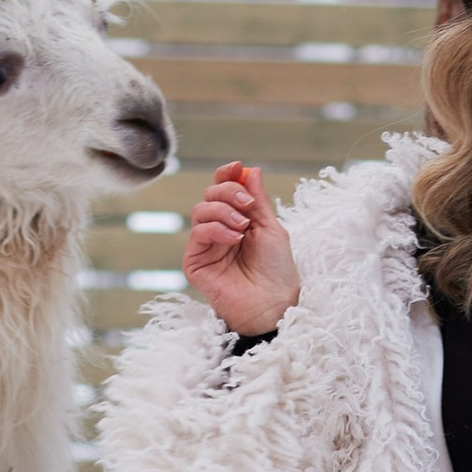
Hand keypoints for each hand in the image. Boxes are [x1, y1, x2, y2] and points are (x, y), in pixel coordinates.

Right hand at [185, 162, 301, 334]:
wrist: (273, 304)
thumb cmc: (276, 270)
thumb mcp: (270, 227)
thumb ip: (257, 199)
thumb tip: (250, 169)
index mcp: (235, 220)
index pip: (222, 190)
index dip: (227, 175)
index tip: (237, 167)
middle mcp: (217, 231)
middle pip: (209, 194)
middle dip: (228, 191)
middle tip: (247, 204)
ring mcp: (205, 246)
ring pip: (200, 210)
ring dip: (223, 211)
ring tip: (243, 227)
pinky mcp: (195, 263)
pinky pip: (198, 233)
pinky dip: (216, 229)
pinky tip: (234, 239)